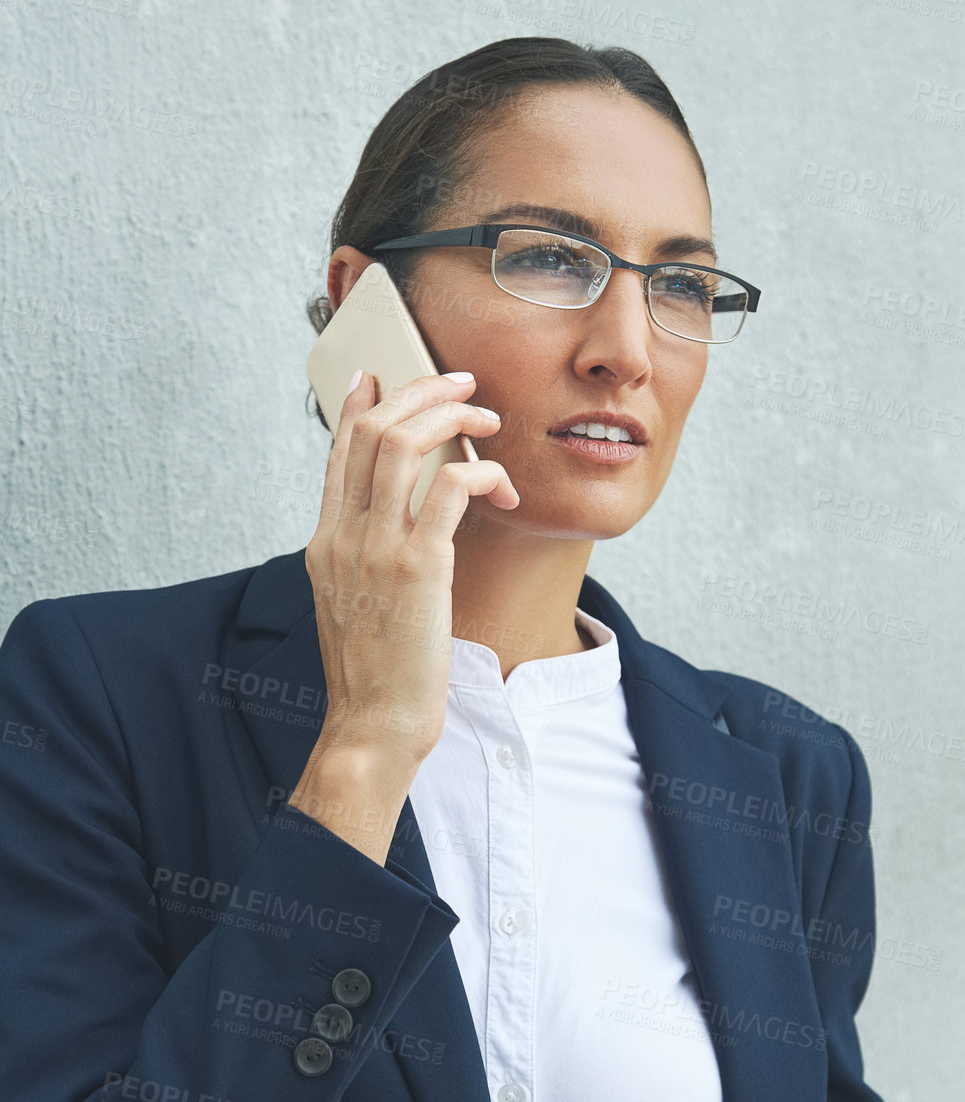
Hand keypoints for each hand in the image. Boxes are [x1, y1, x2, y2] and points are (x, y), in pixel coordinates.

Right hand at [302, 368, 518, 775]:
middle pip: (373, 429)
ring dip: (454, 417)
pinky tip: (502, 489)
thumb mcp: (354, 606)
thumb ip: (365, 559)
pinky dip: (482, 473)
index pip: (340, 450)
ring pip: (406, 442)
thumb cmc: (376, 675)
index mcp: (325, 542)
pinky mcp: (419, 568)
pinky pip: (450, 488)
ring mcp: (376, 548)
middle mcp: (342, 536)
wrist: (373, 725)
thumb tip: (391, 531)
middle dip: (422, 392)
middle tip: (463, 384)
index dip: (364, 404)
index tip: (386, 376)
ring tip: (489, 421)